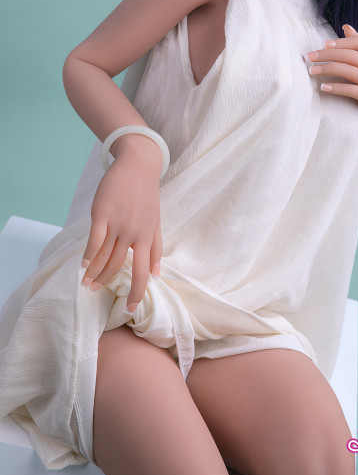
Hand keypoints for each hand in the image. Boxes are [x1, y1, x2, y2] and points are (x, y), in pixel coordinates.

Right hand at [80, 137, 162, 311]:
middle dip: (106, 281)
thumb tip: (158, 274)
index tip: (129, 308)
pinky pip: (94, 239)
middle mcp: (133, 232)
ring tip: (86, 282)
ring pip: (104, 255)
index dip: (136, 291)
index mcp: (147, 236)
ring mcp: (117, 222)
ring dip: (94, 272)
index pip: (143, 271)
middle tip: (95, 291)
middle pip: (118, 265)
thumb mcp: (156, 222)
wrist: (139, 165)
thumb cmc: (146, 196)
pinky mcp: (102, 212)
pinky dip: (88, 254)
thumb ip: (156, 248)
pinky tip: (83, 264)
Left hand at [306, 24, 357, 131]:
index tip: (323, 43)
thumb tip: (346, 26)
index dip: (341, 42)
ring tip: (311, 70)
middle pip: (350, 56)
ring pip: (347, 71)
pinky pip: (350, 90)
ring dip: (326, 69)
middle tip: (309, 56)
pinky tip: (322, 87)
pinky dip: (335, 88)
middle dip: (327, 54)